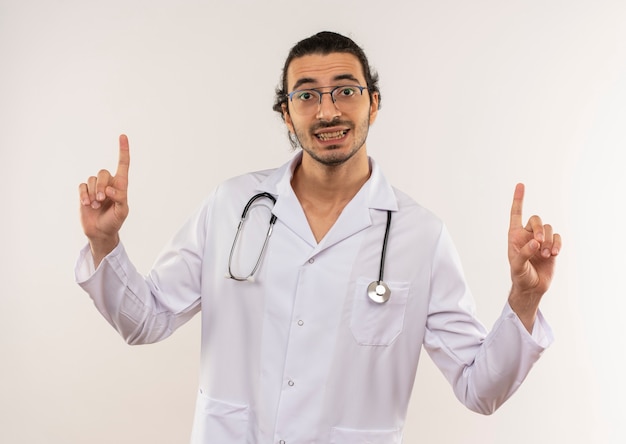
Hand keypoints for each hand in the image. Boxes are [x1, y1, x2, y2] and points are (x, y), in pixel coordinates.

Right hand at [78, 134, 129, 265]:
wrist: (100, 232)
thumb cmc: (114, 221)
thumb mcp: (122, 212)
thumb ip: (119, 198)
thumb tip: (109, 189)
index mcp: (121, 185)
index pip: (123, 164)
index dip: (123, 150)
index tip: (123, 136)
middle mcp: (108, 183)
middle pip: (103, 173)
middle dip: (101, 186)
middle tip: (102, 200)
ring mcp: (95, 187)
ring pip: (92, 179)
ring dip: (93, 193)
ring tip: (95, 205)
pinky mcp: (84, 192)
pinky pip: (82, 186)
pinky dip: (84, 194)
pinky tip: (86, 204)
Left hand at [507, 183, 560, 331]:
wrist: (532, 287)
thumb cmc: (520, 276)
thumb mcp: (517, 266)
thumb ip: (523, 253)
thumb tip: (535, 242)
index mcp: (514, 235)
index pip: (516, 213)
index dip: (518, 199)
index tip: (521, 184)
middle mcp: (527, 235)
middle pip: (536, 219)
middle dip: (539, 229)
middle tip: (538, 244)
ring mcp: (541, 240)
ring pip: (548, 228)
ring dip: (548, 240)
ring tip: (546, 254)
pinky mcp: (552, 246)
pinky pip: (557, 237)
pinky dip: (557, 243)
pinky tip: (554, 253)